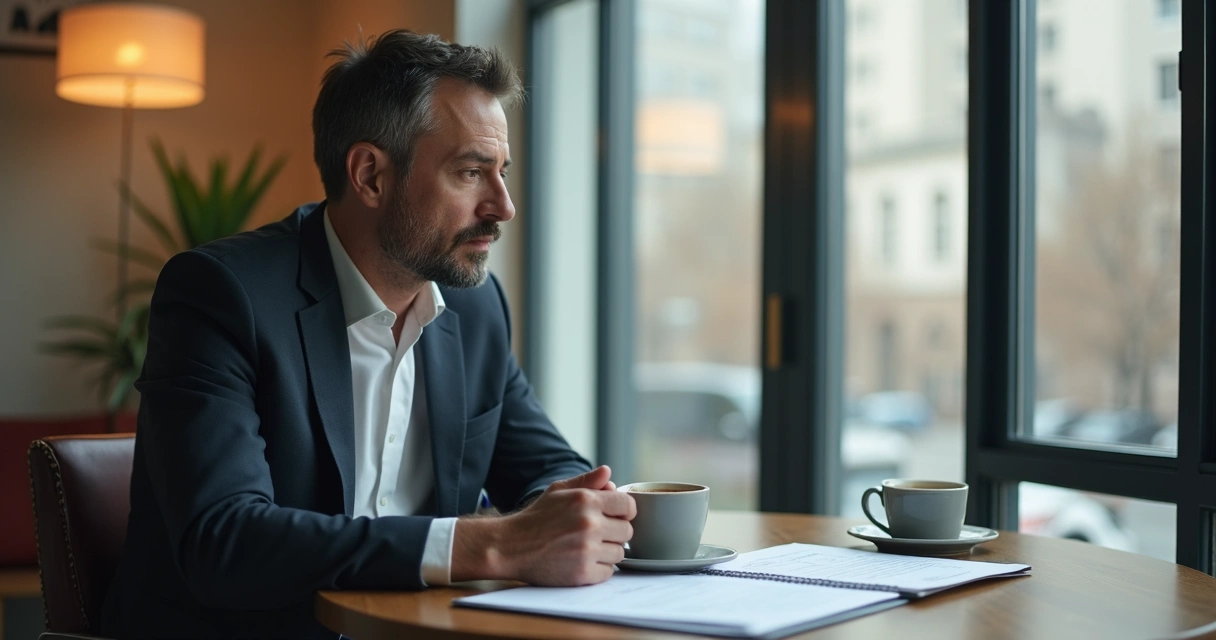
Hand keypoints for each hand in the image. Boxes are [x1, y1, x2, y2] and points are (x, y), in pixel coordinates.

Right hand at [451, 466, 635, 584]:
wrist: (510, 546)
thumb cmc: (536, 517)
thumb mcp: (557, 490)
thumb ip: (586, 481)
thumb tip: (609, 473)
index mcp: (586, 500)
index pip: (628, 506)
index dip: (623, 512)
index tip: (613, 517)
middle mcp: (589, 524)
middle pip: (627, 531)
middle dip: (614, 533)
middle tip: (595, 534)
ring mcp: (587, 550)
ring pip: (619, 553)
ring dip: (606, 552)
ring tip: (586, 548)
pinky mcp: (582, 573)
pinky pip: (608, 572)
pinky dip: (598, 569)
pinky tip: (582, 561)